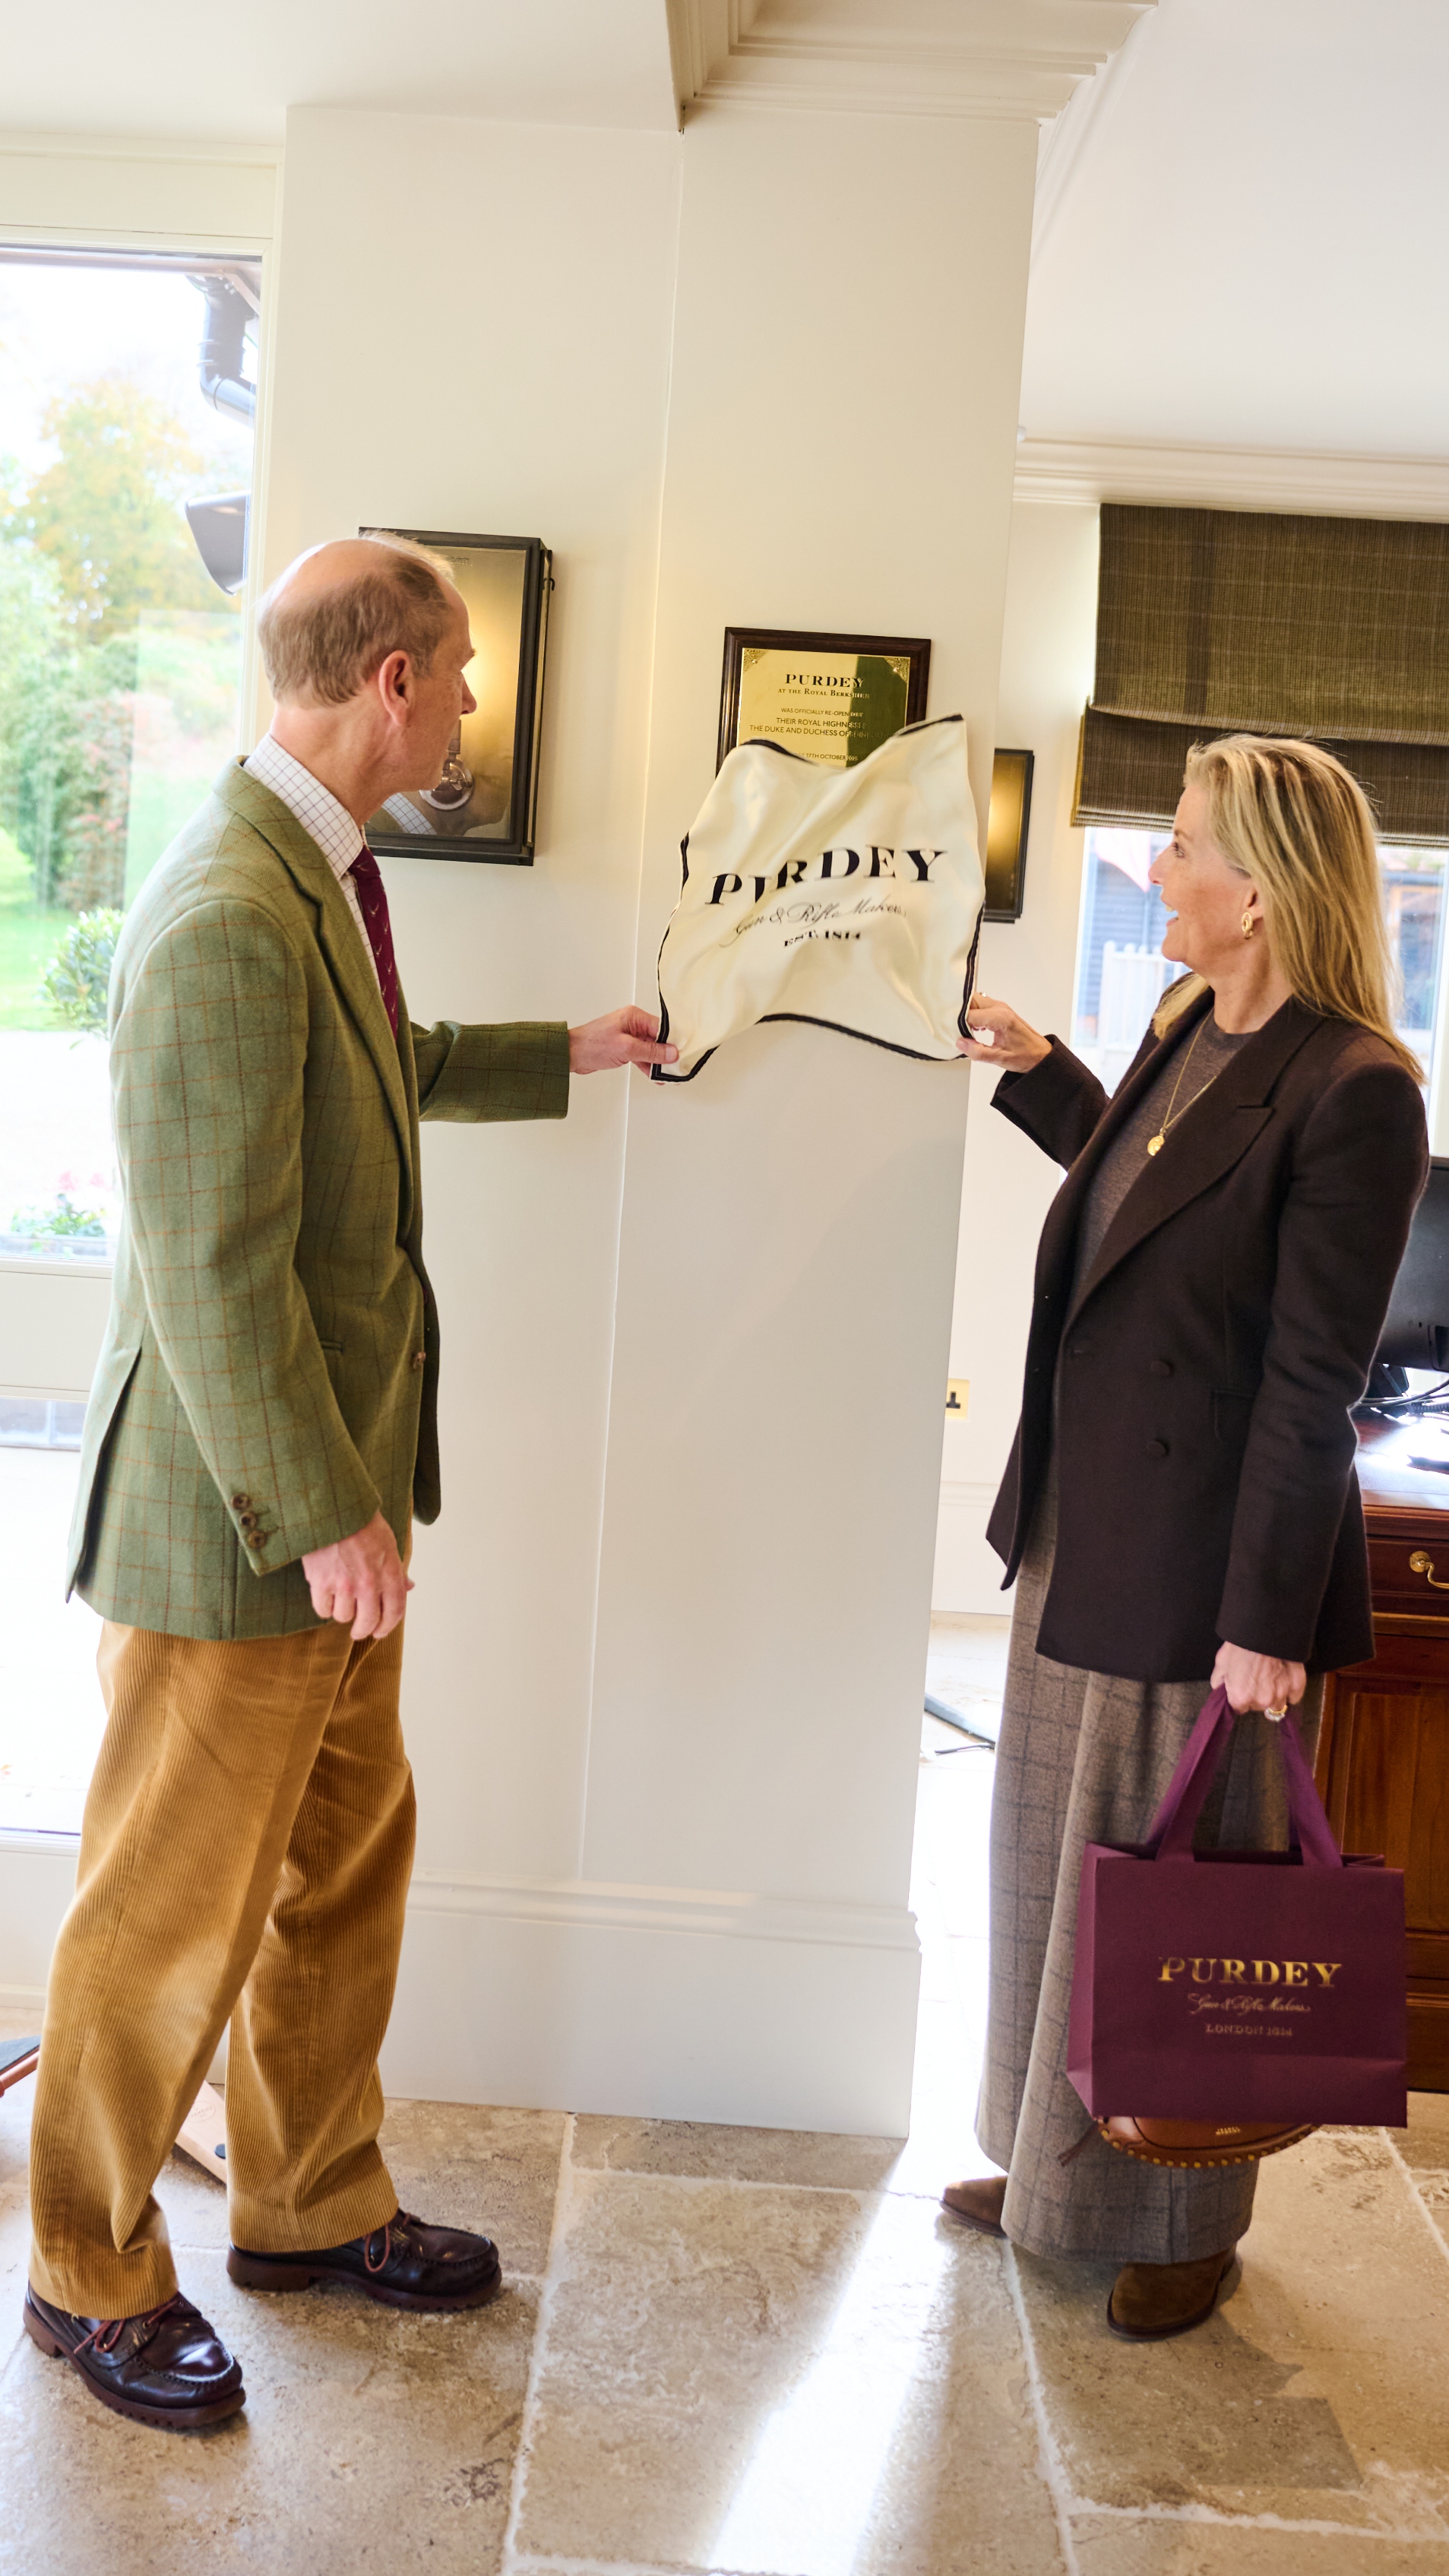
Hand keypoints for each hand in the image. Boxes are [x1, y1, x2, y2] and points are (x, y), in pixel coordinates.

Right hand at [301, 1509, 412, 1640]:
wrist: (333, 1507)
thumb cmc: (363, 1523)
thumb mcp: (389, 1543)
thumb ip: (397, 1570)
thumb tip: (409, 1587)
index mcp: (390, 1573)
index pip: (395, 1612)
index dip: (387, 1626)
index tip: (379, 1631)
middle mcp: (369, 1583)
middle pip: (368, 1622)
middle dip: (363, 1630)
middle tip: (358, 1631)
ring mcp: (344, 1585)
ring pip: (343, 1617)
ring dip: (343, 1613)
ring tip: (341, 1601)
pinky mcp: (321, 1582)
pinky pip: (323, 1609)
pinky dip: (325, 1607)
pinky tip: (326, 1597)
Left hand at [568, 1005, 678, 1075]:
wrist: (570, 1054)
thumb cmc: (591, 1045)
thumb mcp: (626, 1049)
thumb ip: (650, 1052)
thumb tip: (671, 1053)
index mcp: (634, 1017)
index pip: (661, 1027)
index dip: (672, 1041)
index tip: (681, 1054)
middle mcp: (632, 1024)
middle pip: (658, 1038)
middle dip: (666, 1053)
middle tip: (676, 1067)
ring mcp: (628, 1036)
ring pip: (650, 1049)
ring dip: (657, 1062)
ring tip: (667, 1074)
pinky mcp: (623, 1047)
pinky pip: (641, 1055)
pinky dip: (647, 1065)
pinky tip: (655, 1076)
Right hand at [957, 991, 1050, 1072]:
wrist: (1040, 1054)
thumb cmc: (1025, 1055)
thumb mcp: (999, 1058)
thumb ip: (977, 1052)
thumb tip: (960, 1043)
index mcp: (1000, 1018)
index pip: (969, 1015)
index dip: (958, 1024)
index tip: (953, 1034)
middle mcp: (1000, 1008)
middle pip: (970, 1000)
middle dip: (958, 1013)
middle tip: (954, 1028)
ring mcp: (1000, 1007)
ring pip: (974, 1000)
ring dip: (966, 1012)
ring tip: (963, 1029)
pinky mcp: (1000, 1010)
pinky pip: (981, 1005)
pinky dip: (973, 1013)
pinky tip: (972, 1027)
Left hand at [1211, 1641, 1306, 1716]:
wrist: (1264, 1630)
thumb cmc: (1240, 1645)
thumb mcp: (1221, 1663)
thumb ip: (1220, 1684)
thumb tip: (1221, 1692)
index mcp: (1241, 1698)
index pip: (1239, 1708)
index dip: (1240, 1696)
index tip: (1242, 1686)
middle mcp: (1262, 1701)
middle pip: (1258, 1706)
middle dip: (1257, 1695)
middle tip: (1257, 1677)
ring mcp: (1281, 1695)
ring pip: (1277, 1704)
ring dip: (1274, 1695)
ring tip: (1271, 1677)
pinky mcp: (1297, 1687)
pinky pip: (1293, 1697)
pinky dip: (1290, 1690)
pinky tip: (1284, 1677)